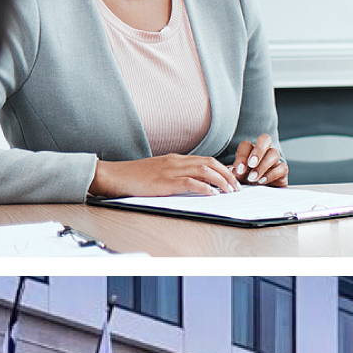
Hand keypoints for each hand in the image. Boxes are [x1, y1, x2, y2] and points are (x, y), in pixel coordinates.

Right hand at [90, 153, 242, 197]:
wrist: (115, 175)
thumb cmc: (135, 177)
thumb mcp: (160, 172)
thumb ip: (176, 174)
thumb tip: (194, 183)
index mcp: (176, 159)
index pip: (207, 160)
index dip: (224, 169)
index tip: (234, 179)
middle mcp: (176, 161)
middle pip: (210, 164)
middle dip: (228, 175)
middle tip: (237, 187)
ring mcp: (171, 170)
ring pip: (204, 171)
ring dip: (221, 181)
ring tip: (230, 191)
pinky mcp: (165, 181)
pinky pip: (190, 182)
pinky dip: (204, 187)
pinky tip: (212, 194)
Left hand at [232, 133, 287, 185]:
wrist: (258, 195)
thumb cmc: (247, 184)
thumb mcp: (237, 178)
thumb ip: (234, 173)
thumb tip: (231, 170)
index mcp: (250, 151)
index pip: (246, 145)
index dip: (243, 155)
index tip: (239, 169)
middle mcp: (263, 152)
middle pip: (265, 140)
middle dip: (258, 151)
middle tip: (251, 164)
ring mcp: (274, 160)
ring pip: (274, 153)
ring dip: (263, 165)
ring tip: (253, 178)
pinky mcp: (282, 170)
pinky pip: (282, 168)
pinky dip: (272, 175)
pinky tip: (262, 181)